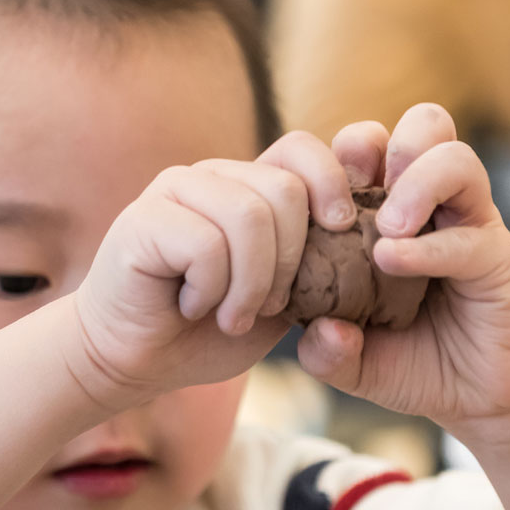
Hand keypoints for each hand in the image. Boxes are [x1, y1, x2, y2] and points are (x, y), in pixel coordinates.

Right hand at [69, 131, 354, 408]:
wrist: (135, 361)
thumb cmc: (206, 330)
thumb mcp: (280, 300)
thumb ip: (317, 268)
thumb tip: (375, 241)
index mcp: (246, 186)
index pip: (301, 149)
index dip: (332, 180)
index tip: (341, 227)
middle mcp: (211, 177)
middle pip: (284, 189)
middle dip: (290, 262)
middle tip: (266, 307)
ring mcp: (173, 191)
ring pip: (249, 216)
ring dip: (251, 284)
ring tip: (231, 315)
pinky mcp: (142, 219)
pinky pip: (206, 245)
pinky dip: (211, 291)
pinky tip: (191, 307)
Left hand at [296, 104, 509, 443]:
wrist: (475, 400)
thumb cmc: (410, 363)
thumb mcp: (351, 364)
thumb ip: (325, 353)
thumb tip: (322, 332)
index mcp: (386, 210)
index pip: (360, 149)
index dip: (328, 161)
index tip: (307, 207)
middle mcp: (431, 205)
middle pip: (419, 125)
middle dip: (374, 144)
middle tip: (348, 196)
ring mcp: (468, 224)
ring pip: (454, 157)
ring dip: (413, 183)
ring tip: (386, 230)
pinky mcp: (498, 256)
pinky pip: (468, 233)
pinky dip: (426, 246)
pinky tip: (393, 263)